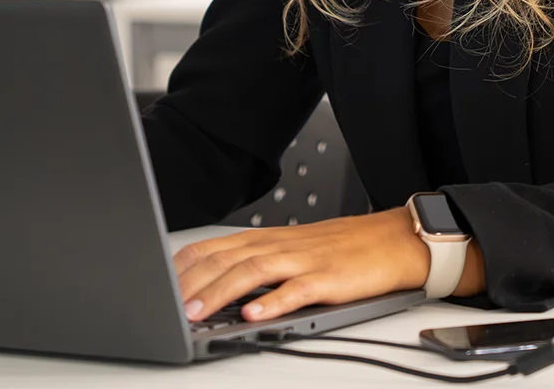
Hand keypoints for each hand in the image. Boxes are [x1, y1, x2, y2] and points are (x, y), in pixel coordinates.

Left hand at [172, 207, 483, 323]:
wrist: (397, 241)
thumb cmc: (345, 248)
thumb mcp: (294, 250)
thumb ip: (258, 264)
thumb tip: (216, 288)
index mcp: (269, 238)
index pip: (215, 247)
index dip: (183, 267)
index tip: (157, 284)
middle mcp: (282, 245)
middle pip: (227, 260)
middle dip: (192, 285)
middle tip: (166, 306)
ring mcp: (305, 260)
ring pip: (252, 272)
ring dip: (220, 294)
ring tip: (196, 314)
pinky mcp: (329, 279)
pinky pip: (297, 291)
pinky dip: (272, 303)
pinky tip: (253, 315)